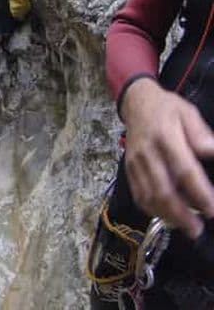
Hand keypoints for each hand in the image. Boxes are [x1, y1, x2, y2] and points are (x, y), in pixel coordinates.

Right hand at [122, 78, 213, 238]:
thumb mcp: (189, 113)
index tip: (211, 209)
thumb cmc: (168, 109)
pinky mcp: (128, 169)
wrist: (136, 103)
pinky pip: (138, 194)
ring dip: (167, 216)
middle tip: (197, 230)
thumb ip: (201, 134)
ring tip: (186, 228)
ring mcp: (135, 162)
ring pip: (148, 196)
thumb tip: (211, 152)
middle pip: (162, 189)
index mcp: (165, 136)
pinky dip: (151, 209)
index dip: (198, 193)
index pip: (183, 169)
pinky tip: (166, 217)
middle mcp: (147, 152)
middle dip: (181, 214)